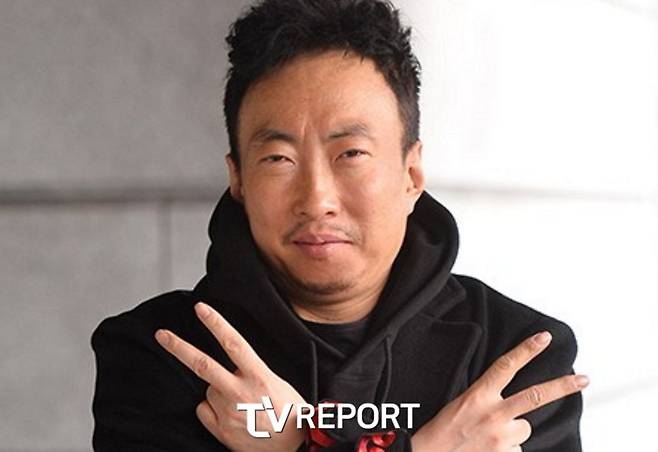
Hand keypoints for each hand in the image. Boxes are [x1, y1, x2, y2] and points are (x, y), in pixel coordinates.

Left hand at [155, 302, 305, 451]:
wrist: (295, 448)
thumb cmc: (290, 413)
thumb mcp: (278, 382)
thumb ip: (252, 371)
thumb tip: (231, 364)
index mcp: (259, 376)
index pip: (234, 344)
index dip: (216, 324)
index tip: (201, 308)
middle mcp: (240, 393)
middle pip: (203, 365)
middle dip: (178, 347)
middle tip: (161, 334)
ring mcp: (228, 413)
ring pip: (208, 390)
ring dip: (218, 390)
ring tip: (240, 403)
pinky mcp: (221, 431)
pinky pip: (204, 410)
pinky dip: (212, 409)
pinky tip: (230, 416)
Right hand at [411, 331, 588, 451]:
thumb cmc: (443, 432)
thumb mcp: (461, 405)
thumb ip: (488, 401)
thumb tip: (516, 410)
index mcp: (478, 395)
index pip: (506, 366)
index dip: (527, 350)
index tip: (544, 338)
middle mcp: (493, 413)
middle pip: (535, 395)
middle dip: (562, 386)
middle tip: (584, 379)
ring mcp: (501, 437)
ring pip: (523, 429)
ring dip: (512, 434)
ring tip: (488, 438)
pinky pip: (517, 450)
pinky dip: (506, 450)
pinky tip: (488, 450)